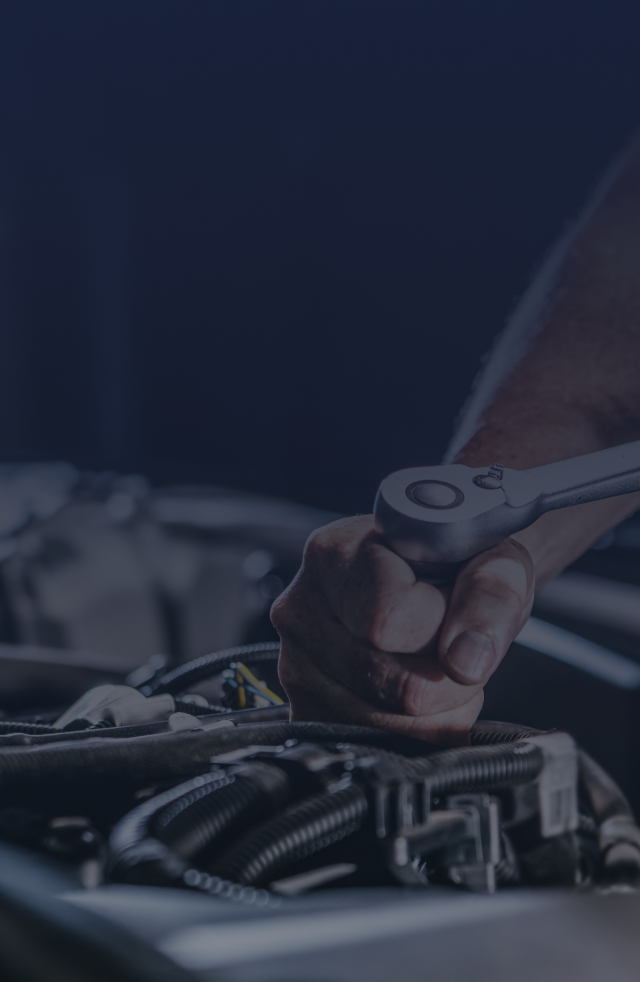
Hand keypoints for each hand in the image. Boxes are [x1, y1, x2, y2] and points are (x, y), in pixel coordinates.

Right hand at [271, 515, 534, 742]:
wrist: (437, 567)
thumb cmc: (458, 560)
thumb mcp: (493, 556)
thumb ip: (490, 597)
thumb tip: (466, 661)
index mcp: (334, 555)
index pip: (387, 622)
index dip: (445, 629)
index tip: (459, 611)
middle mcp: (302, 609)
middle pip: (391, 687)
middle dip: (450, 681)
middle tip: (460, 647)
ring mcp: (298, 665)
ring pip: (385, 728)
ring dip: (437, 714)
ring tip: (439, 667)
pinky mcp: (306, 709)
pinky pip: (371, 745)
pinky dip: (412, 733)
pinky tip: (417, 691)